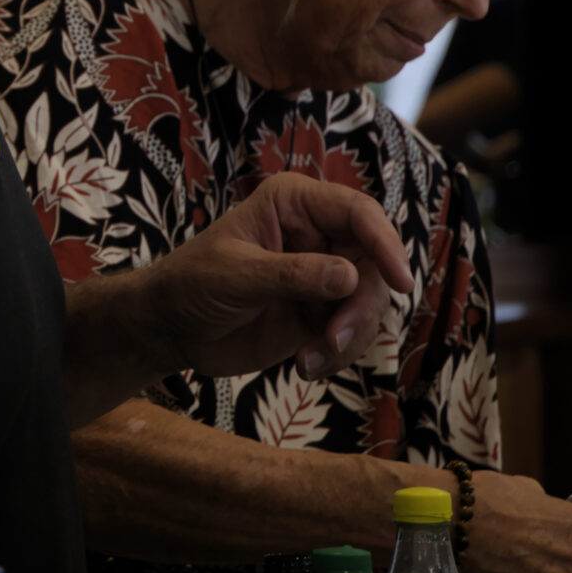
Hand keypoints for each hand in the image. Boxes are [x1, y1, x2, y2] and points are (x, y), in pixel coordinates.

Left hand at [145, 171, 413, 381]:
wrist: (170, 328)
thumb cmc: (192, 283)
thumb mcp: (236, 275)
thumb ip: (291, 275)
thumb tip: (350, 275)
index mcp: (295, 205)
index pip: (358, 213)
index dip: (385, 243)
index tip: (401, 282)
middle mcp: (318, 237)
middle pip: (373, 264)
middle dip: (361, 305)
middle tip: (333, 337)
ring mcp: (322, 278)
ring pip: (368, 303)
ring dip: (349, 337)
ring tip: (309, 360)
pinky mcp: (319, 315)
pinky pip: (351, 333)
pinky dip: (337, 355)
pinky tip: (305, 367)